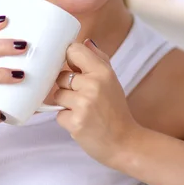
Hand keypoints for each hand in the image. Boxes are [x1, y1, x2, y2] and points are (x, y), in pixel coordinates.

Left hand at [54, 39, 141, 165]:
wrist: (125, 143)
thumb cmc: (115, 111)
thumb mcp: (112, 81)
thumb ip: (98, 59)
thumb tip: (84, 41)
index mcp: (103, 72)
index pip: (73, 50)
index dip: (69, 59)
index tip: (73, 67)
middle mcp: (93, 85)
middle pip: (61, 75)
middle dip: (68, 87)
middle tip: (84, 98)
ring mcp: (83, 104)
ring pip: (57, 94)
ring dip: (66, 104)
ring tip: (83, 111)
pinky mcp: (75, 122)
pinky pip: (58, 114)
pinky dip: (66, 119)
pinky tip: (81, 122)